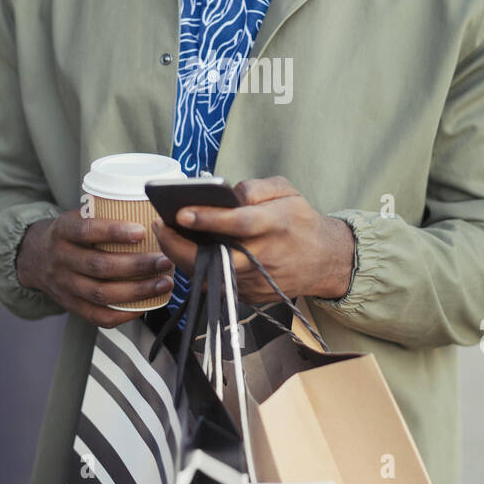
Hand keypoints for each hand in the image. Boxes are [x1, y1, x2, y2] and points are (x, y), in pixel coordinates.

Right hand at [16, 211, 173, 326]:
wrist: (35, 258)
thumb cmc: (69, 234)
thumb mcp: (77, 216)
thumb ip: (103, 213)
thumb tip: (148, 209)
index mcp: (63, 231)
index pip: (86, 231)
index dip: (114, 232)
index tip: (141, 231)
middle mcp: (61, 259)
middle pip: (98, 266)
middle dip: (136, 265)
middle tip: (164, 260)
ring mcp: (65, 286)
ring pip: (101, 293)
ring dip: (136, 291)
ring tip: (163, 283)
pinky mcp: (71, 306)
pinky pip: (97, 316)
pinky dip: (124, 315)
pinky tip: (145, 306)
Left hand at [151, 176, 354, 305]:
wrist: (325, 261)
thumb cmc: (301, 221)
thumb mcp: (287, 191)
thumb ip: (256, 187)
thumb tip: (224, 193)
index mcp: (275, 226)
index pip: (238, 224)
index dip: (208, 219)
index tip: (181, 212)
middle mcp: (264, 257)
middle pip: (216, 256)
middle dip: (181, 244)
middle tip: (159, 225)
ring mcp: (255, 281)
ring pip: (210, 274)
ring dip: (182, 257)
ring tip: (166, 235)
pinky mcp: (248, 296)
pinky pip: (215, 284)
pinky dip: (197, 269)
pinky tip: (184, 252)